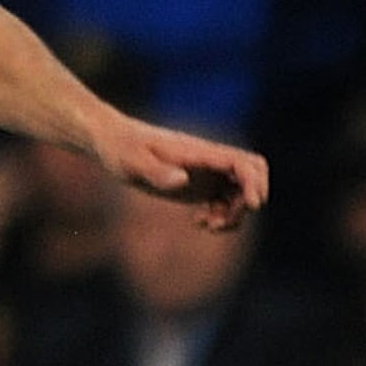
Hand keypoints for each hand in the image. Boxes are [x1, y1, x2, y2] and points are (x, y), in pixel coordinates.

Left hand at [99, 119, 267, 229]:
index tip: (250, 204)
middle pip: (253, 176)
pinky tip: (199, 222)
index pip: (243, 163)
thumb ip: (156, 171)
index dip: (254, 183)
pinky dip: (222, 214)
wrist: (111, 142)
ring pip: (241, 192)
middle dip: (248, 200)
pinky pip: (225, 200)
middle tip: (221, 216)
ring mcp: (206, 173)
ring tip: (207, 224)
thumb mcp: (132, 161)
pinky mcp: (198, 185)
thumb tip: (182, 180)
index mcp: (199, 153)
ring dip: (234, 213)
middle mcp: (208, 162)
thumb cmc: (120, 148)